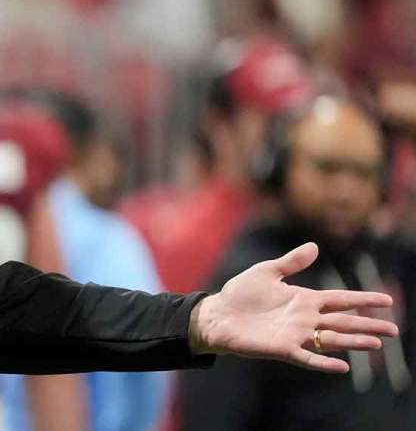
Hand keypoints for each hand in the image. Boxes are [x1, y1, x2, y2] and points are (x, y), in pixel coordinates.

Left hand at [189, 242, 397, 372]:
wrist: (217, 314)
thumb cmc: (241, 294)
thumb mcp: (267, 271)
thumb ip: (291, 262)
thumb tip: (315, 246)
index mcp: (304, 299)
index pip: (340, 299)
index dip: (363, 300)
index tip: (388, 300)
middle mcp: (305, 319)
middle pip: (343, 321)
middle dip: (368, 325)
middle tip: (394, 330)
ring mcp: (295, 335)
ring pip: (331, 339)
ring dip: (354, 342)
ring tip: (377, 344)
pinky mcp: (282, 349)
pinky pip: (307, 357)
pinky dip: (324, 362)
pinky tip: (343, 366)